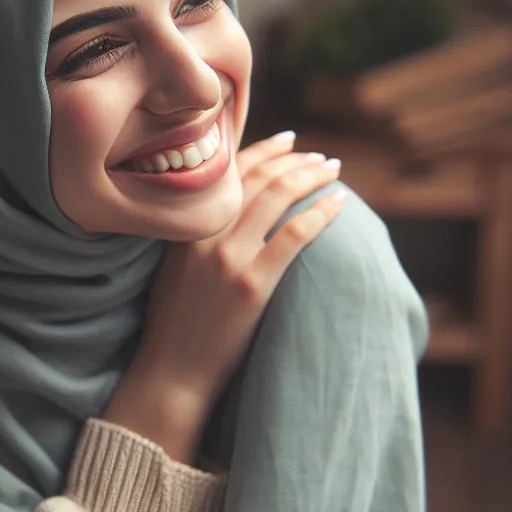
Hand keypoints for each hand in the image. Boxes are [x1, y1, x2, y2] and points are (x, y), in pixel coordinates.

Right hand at [104, 130, 346, 463]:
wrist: (171, 372)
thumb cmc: (173, 326)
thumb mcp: (172, 268)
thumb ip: (194, 235)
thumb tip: (227, 214)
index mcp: (184, 226)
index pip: (227, 172)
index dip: (262, 150)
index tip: (288, 140)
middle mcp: (204, 235)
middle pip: (258, 178)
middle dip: (295, 160)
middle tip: (321, 158)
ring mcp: (228, 259)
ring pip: (278, 197)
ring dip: (311, 177)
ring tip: (333, 171)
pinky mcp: (251, 285)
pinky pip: (295, 236)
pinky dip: (321, 214)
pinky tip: (340, 204)